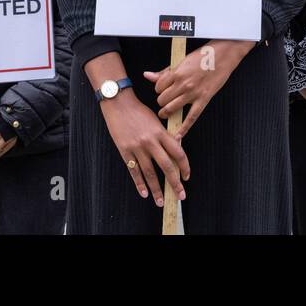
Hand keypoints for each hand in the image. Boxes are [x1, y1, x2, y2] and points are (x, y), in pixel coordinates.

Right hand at [99, 90, 189, 207]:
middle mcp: (150, 141)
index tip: (187, 177)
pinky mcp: (125, 151)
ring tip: (161, 202)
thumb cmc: (138, 110)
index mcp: (160, 132)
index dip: (184, 167)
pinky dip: (139, 183)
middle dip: (175, 183)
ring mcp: (137, 147)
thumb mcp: (156, 120)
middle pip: (166, 166)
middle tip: (181, 196)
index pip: (178, 153)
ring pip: (150, 173)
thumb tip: (177, 146)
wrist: (118, 103)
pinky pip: (134, 171)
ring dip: (157, 189)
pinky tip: (144, 193)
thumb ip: (165, 134)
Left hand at [144, 39, 251, 137]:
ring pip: (171, 109)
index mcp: (177, 73)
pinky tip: (178, 135)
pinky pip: (191, 117)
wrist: (223, 55)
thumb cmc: (203, 56)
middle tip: (165, 99)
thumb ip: (164, 72)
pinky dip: (183, 128)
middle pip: (162, 100)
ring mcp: (193, 93)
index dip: (158, 89)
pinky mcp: (203, 99)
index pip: (158, 87)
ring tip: (166, 112)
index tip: (162, 89)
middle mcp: (183, 84)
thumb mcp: (181, 60)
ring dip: (166, 112)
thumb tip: (147, 75)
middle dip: (162, 101)